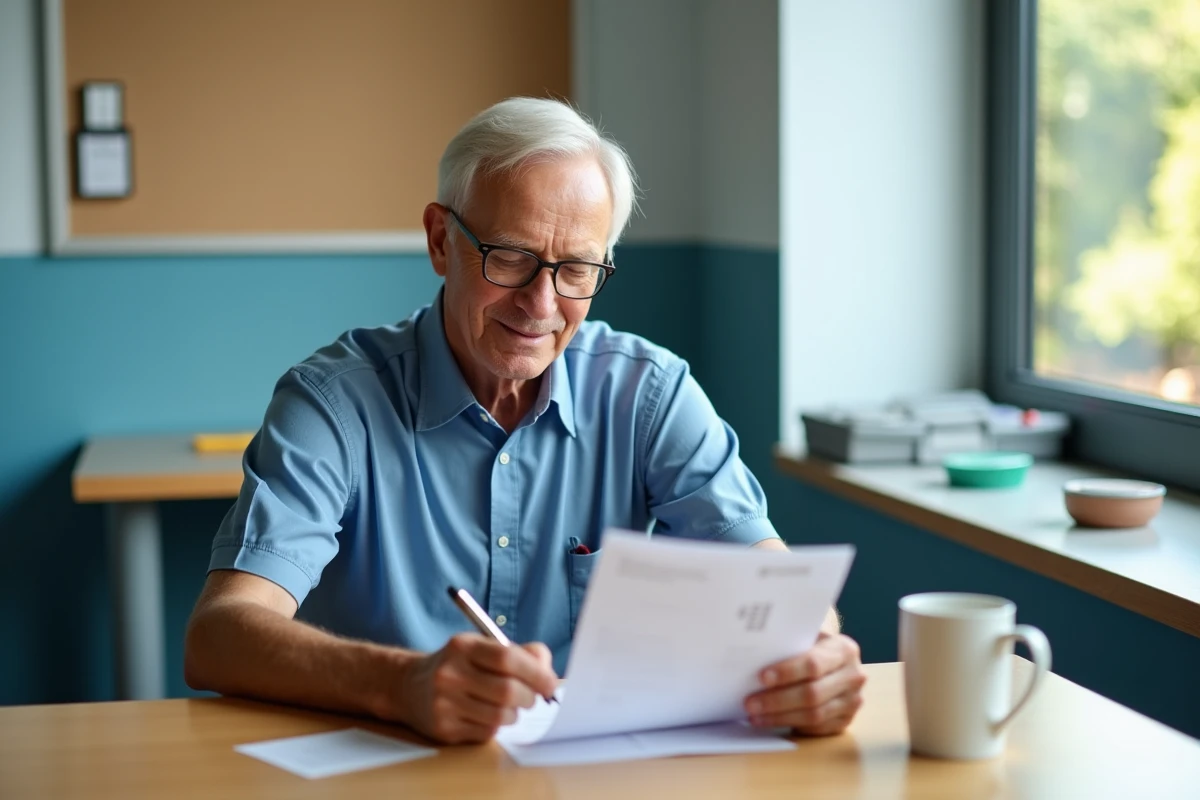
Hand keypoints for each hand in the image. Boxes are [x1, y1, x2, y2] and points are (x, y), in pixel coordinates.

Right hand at [397, 634, 557, 743]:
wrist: (410, 687)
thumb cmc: (459, 666)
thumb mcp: (483, 648)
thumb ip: (521, 653)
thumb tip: (547, 671)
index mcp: (463, 646)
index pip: (508, 658)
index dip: (536, 673)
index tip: (550, 684)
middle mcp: (450, 673)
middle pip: (507, 691)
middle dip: (529, 697)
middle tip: (532, 698)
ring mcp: (444, 703)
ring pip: (500, 716)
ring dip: (513, 714)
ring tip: (507, 707)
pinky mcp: (443, 728)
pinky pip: (486, 733)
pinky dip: (495, 726)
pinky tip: (485, 715)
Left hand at [744, 632, 865, 735]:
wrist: (833, 659)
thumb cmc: (812, 645)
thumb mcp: (807, 637)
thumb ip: (789, 645)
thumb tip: (753, 658)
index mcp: (844, 649)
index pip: (814, 664)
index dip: (787, 672)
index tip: (761, 677)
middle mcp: (853, 676)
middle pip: (813, 693)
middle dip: (777, 700)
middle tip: (750, 703)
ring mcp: (853, 700)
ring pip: (814, 714)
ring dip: (780, 717)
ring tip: (755, 715)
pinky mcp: (846, 720)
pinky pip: (817, 728)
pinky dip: (791, 725)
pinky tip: (770, 721)